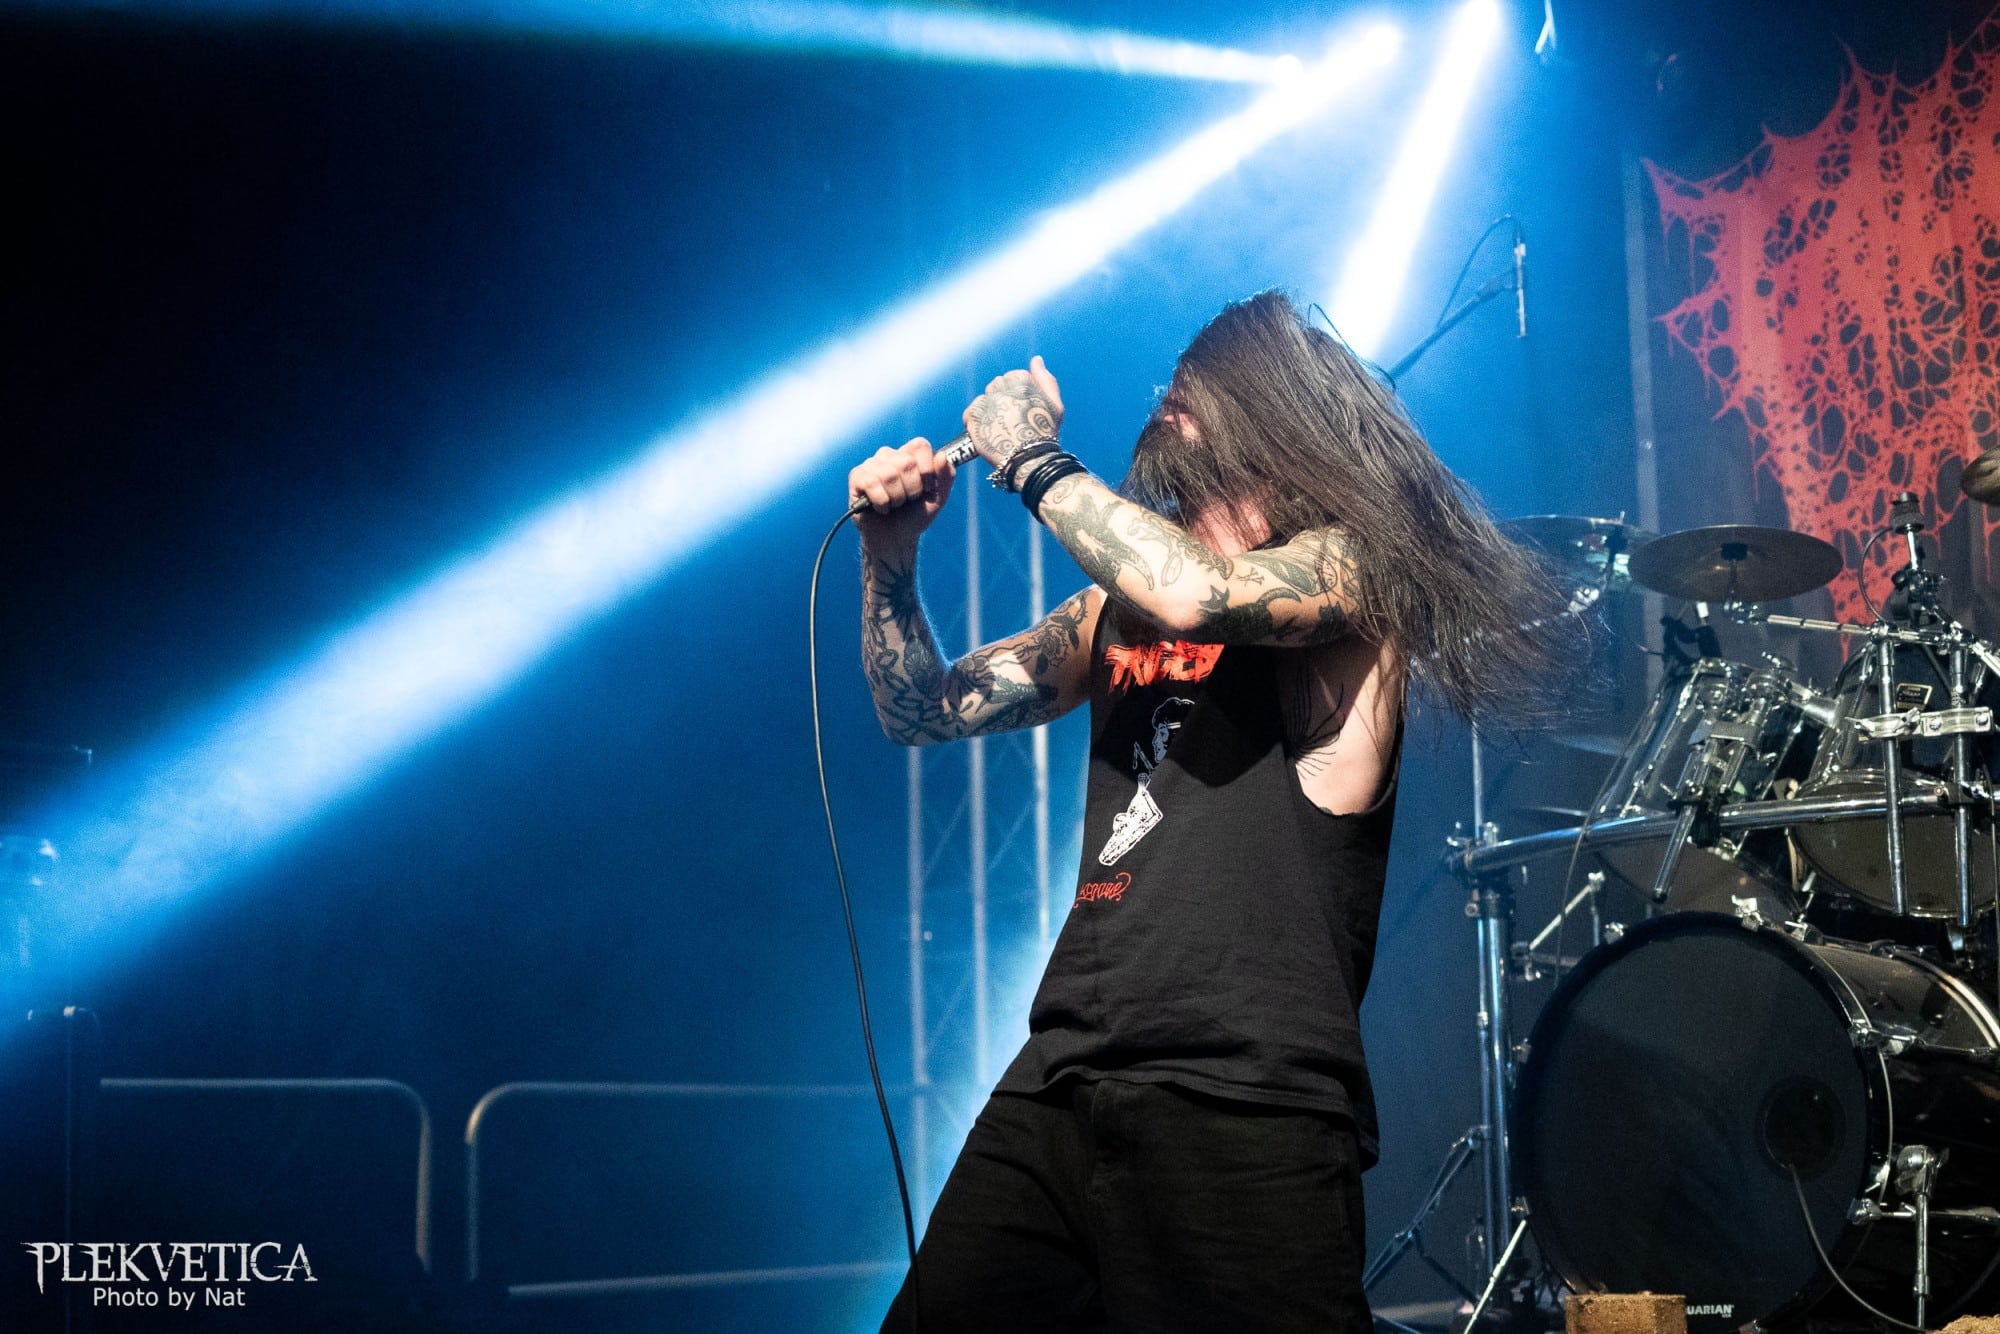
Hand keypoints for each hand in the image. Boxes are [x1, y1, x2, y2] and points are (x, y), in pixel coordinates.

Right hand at [848, 437, 956, 546]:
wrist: (895, 539)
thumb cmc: (915, 515)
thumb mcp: (938, 498)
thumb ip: (946, 476)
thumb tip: (942, 456)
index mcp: (910, 455)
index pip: (919, 445)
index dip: (927, 468)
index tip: (928, 487)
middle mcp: (889, 455)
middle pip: (906, 462)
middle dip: (912, 489)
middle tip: (908, 499)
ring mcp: (872, 465)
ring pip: (889, 474)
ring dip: (897, 498)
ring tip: (895, 504)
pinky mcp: (857, 477)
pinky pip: (871, 483)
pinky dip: (881, 502)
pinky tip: (881, 508)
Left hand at [963, 355, 1064, 471]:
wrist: (1030, 461)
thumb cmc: (1046, 433)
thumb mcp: (1055, 404)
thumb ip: (1045, 379)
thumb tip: (1036, 359)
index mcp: (1021, 381)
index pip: (1012, 378)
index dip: (1016, 395)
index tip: (1020, 410)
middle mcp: (1002, 388)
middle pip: (996, 387)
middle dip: (1002, 401)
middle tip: (1010, 421)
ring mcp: (987, 403)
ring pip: (983, 400)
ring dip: (989, 411)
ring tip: (999, 428)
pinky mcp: (975, 418)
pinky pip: (970, 413)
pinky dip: (975, 421)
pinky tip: (985, 431)